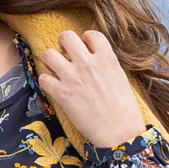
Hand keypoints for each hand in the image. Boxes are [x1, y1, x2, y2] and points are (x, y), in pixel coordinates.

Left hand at [37, 30, 146, 148]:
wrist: (119, 133)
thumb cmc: (125, 110)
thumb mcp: (121, 78)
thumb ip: (106, 64)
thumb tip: (95, 59)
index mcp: (106, 58)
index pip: (91, 34)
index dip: (86, 39)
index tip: (85, 46)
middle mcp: (87, 63)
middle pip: (66, 37)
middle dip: (63, 43)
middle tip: (65, 53)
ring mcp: (73, 78)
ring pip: (49, 54)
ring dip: (50, 60)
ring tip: (55, 68)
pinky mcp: (62, 94)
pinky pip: (43, 78)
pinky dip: (46, 81)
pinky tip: (53, 86)